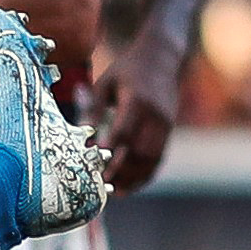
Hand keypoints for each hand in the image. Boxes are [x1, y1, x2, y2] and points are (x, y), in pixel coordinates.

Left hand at [97, 52, 179, 195]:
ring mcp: (165, 125)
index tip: (93, 163)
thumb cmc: (127, 70)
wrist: (162, 58)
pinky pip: (159, 158)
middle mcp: (155, 115)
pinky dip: (145, 175)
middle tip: (101, 185)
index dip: (109, 149)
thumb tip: (82, 135)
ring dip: (134, 177)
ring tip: (114, 191)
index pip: (124, 130)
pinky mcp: (169, 131)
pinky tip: (129, 186)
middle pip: (140, 150)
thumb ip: (93, 108)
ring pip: (152, 159)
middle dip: (121, 170)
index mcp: (137, 101)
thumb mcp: (105, 83)